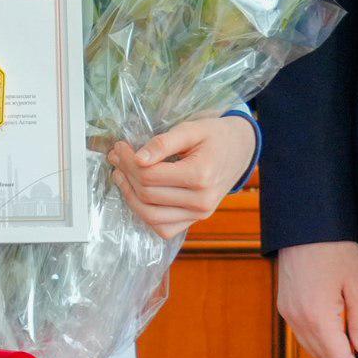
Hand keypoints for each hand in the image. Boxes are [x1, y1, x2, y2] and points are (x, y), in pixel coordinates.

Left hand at [107, 114, 258, 238]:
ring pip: (151, 216)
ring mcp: (199, 214)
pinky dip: (145, 215)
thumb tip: (138, 158)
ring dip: (129, 196)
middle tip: (117, 157)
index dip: (128, 162)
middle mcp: (201, 201)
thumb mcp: (191, 129)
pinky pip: (164, 228)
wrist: (240, 150)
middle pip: (148, 194)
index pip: (150, 175)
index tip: (119, 147)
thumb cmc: (215, 136)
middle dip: (126, 174)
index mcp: (201, 175)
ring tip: (120, 176)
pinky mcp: (196, 220)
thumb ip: (164, 142)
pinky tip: (137, 195)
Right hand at [276, 240, 357, 357]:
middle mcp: (298, 319)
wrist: (305, 225)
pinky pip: (303, 335)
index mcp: (319, 317)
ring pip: (310, 348)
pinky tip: (331, 346)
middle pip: (323, 357)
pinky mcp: (285, 304)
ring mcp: (288, 312)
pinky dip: (318, 346)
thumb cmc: (336, 250)